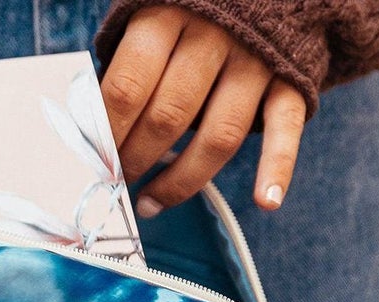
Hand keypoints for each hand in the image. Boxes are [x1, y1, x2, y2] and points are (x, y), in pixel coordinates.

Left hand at [100, 6, 306, 215]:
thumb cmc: (188, 12)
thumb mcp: (149, 17)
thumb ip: (125, 65)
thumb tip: (90, 130)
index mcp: (166, 15)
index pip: (127, 88)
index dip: (106, 135)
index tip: (92, 164)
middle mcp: (212, 36)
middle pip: (168, 116)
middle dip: (135, 160)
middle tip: (117, 182)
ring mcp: (254, 61)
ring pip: (217, 137)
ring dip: (180, 182)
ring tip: (148, 204)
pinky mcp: (288, 82)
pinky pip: (283, 130)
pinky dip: (277, 168)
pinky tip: (265, 202)